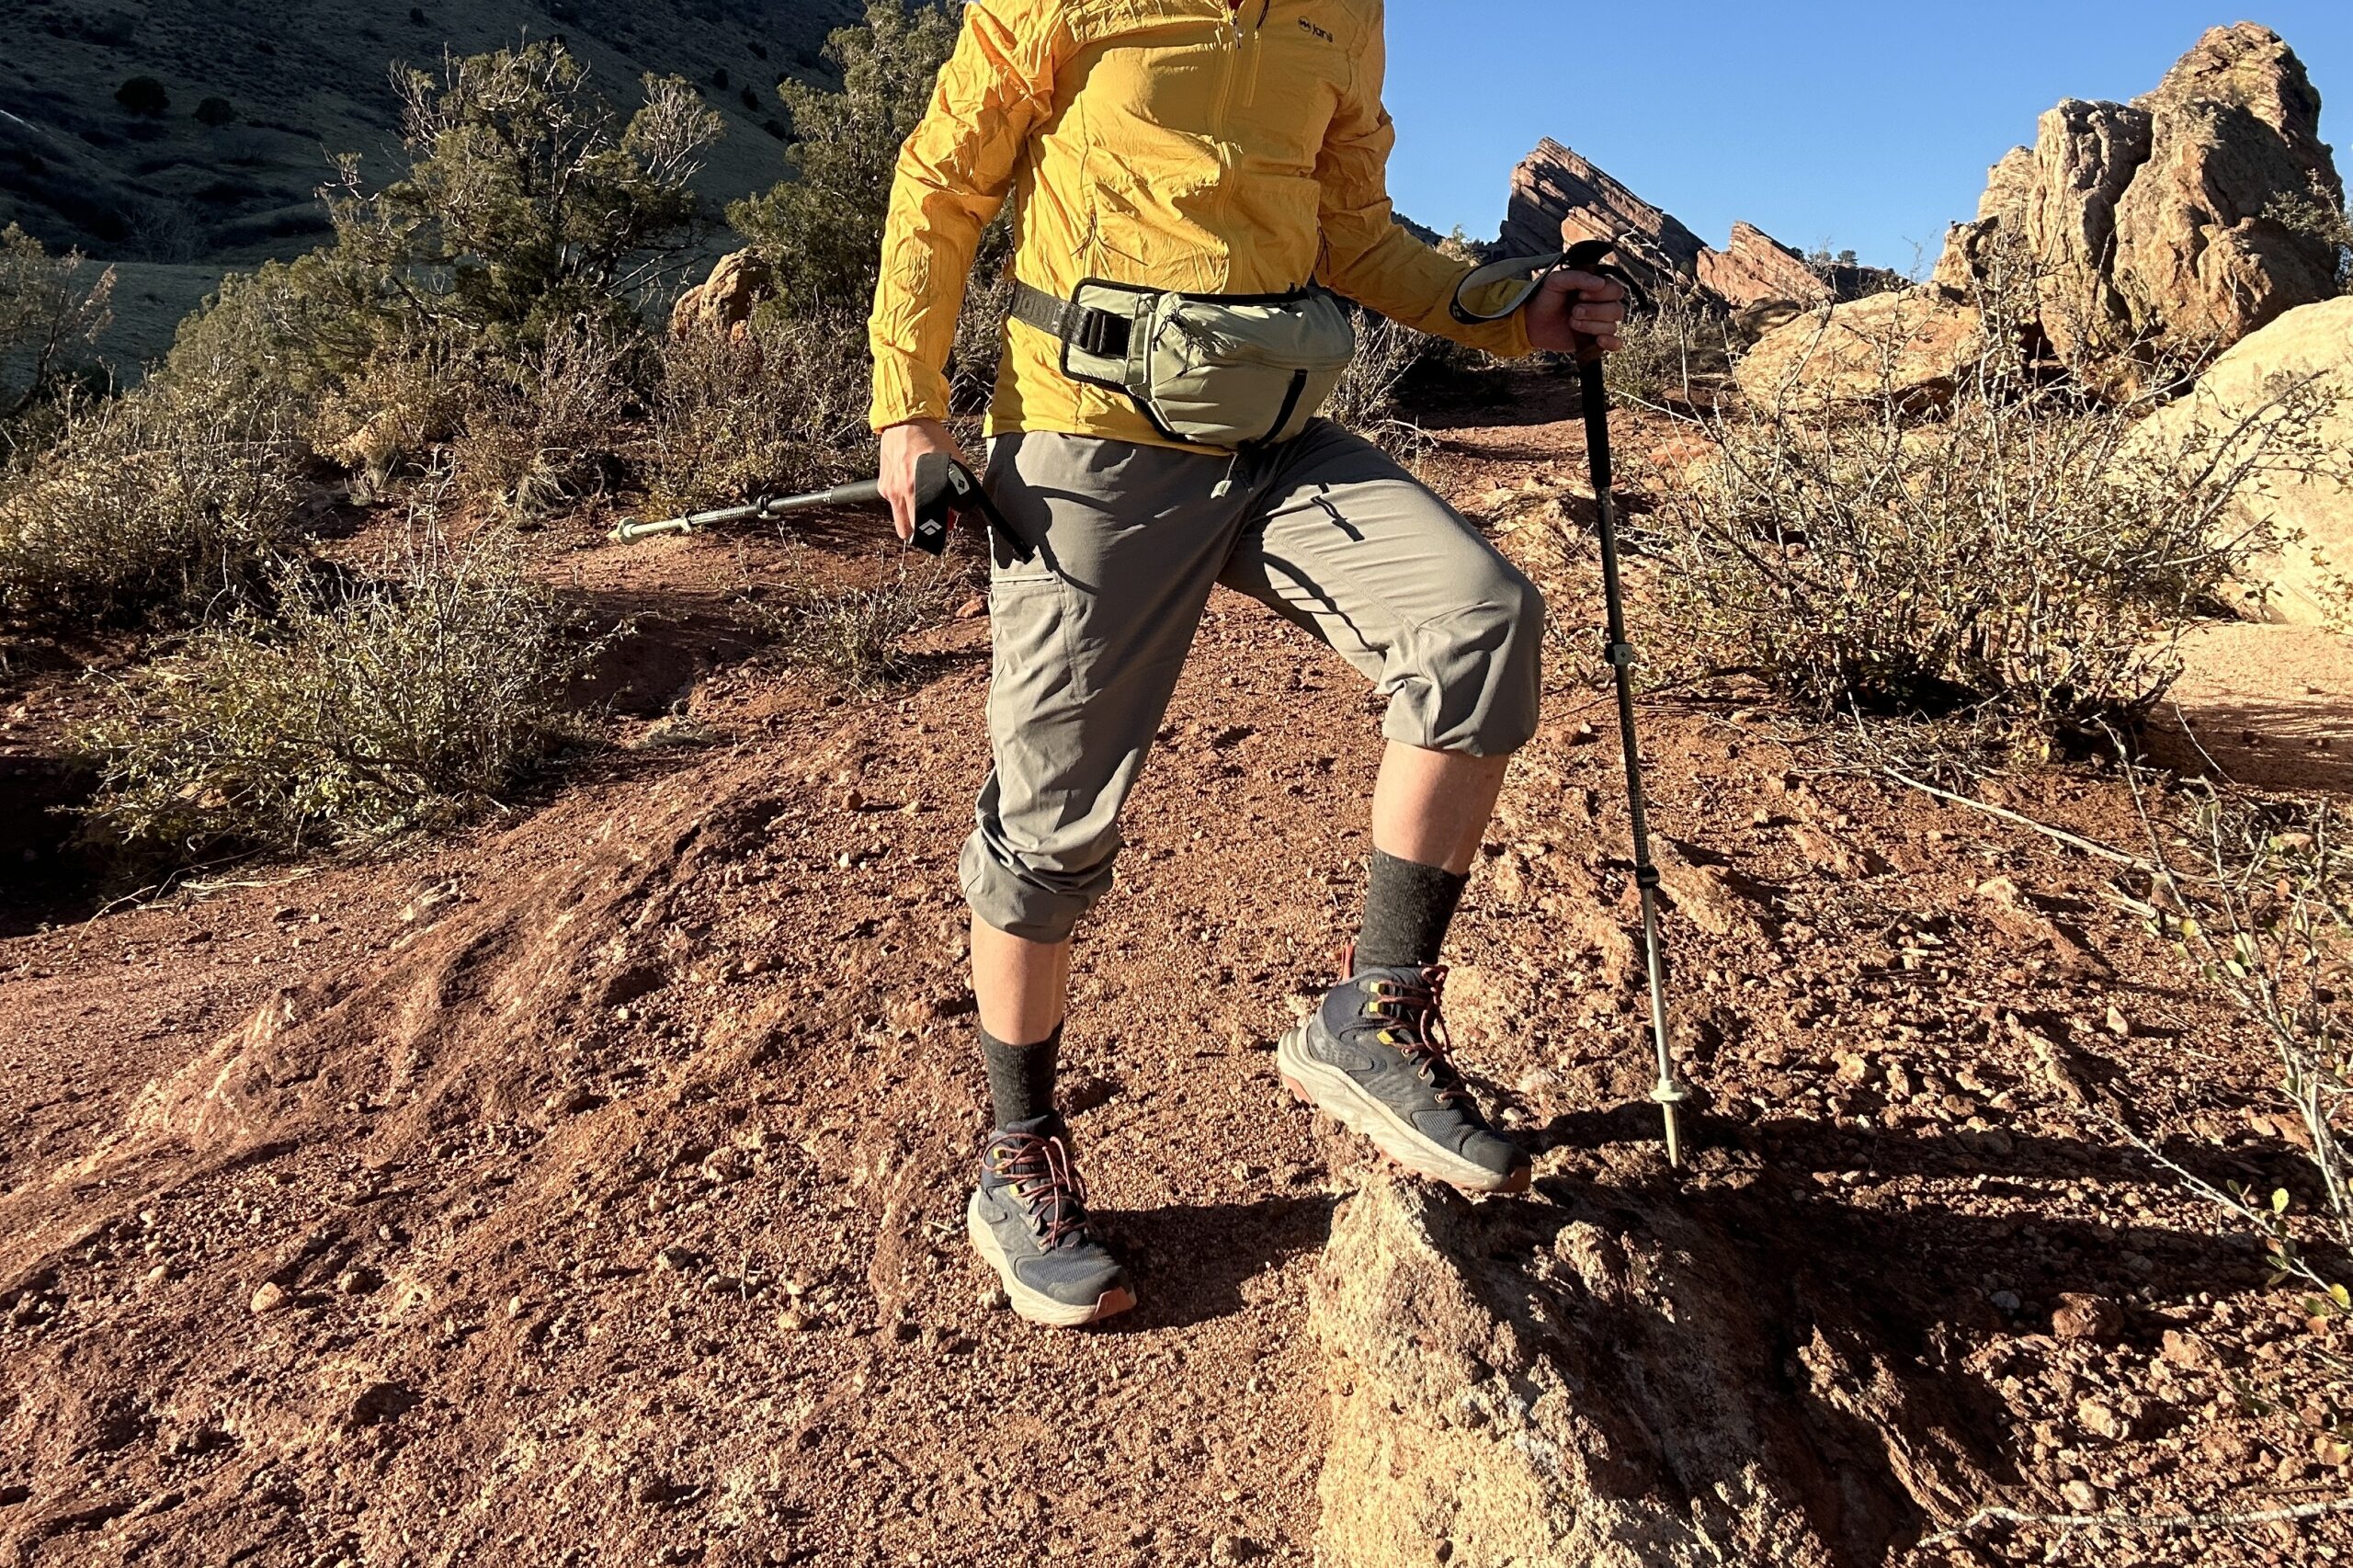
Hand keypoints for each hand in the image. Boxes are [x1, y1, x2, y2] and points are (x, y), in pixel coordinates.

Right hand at [878, 419, 964, 543]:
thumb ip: (958, 488)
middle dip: (920, 531)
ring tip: (922, 504)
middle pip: (906, 531)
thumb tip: (955, 510)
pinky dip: (902, 500)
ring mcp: (888, 488)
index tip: (942, 528)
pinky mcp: (882, 484)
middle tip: (931, 523)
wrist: (906, 420)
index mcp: (917, 487)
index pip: (922, 525)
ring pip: (898, 518)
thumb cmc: (931, 438)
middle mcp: (900, 491)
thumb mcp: (954, 462)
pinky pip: (893, 502)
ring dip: (910, 517)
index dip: (935, 531)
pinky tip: (911, 487)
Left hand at [1523, 268, 1627, 358]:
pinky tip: (1599, 340)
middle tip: (1574, 311)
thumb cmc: (1546, 298)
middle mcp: (1603, 305)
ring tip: (1572, 323)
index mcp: (1598, 288)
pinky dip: (1611, 343)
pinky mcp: (1596, 340)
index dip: (1601, 294)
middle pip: (1616, 310)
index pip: (1615, 290)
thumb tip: (1600, 283)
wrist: (1533, 322)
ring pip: (1612, 326)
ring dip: (1591, 326)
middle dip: (1595, 312)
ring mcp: (1601, 323)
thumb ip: (1577, 277)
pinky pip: (1616, 343)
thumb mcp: (1556, 281)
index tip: (1581, 295)